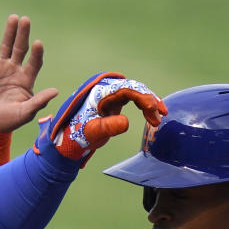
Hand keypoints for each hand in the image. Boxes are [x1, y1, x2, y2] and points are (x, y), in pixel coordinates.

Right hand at [0, 14, 58, 132]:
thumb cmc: (7, 120)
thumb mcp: (24, 113)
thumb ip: (38, 102)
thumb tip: (55, 92)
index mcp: (26, 79)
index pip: (35, 62)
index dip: (37, 53)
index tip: (38, 43)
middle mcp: (15, 69)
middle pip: (21, 48)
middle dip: (24, 34)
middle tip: (26, 20)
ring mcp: (1, 66)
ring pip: (7, 45)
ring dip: (10, 32)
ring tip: (13, 18)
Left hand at [41, 73, 167, 164]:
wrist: (67, 140)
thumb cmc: (77, 136)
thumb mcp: (91, 133)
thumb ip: (107, 127)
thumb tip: (127, 123)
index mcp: (100, 92)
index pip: (126, 89)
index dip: (143, 98)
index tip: (153, 110)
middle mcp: (106, 89)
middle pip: (134, 88)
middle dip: (149, 101)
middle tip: (161, 116)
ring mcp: (110, 94)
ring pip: (136, 93)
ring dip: (149, 104)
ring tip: (159, 118)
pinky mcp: (113, 101)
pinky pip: (133, 98)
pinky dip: (144, 106)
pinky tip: (153, 116)